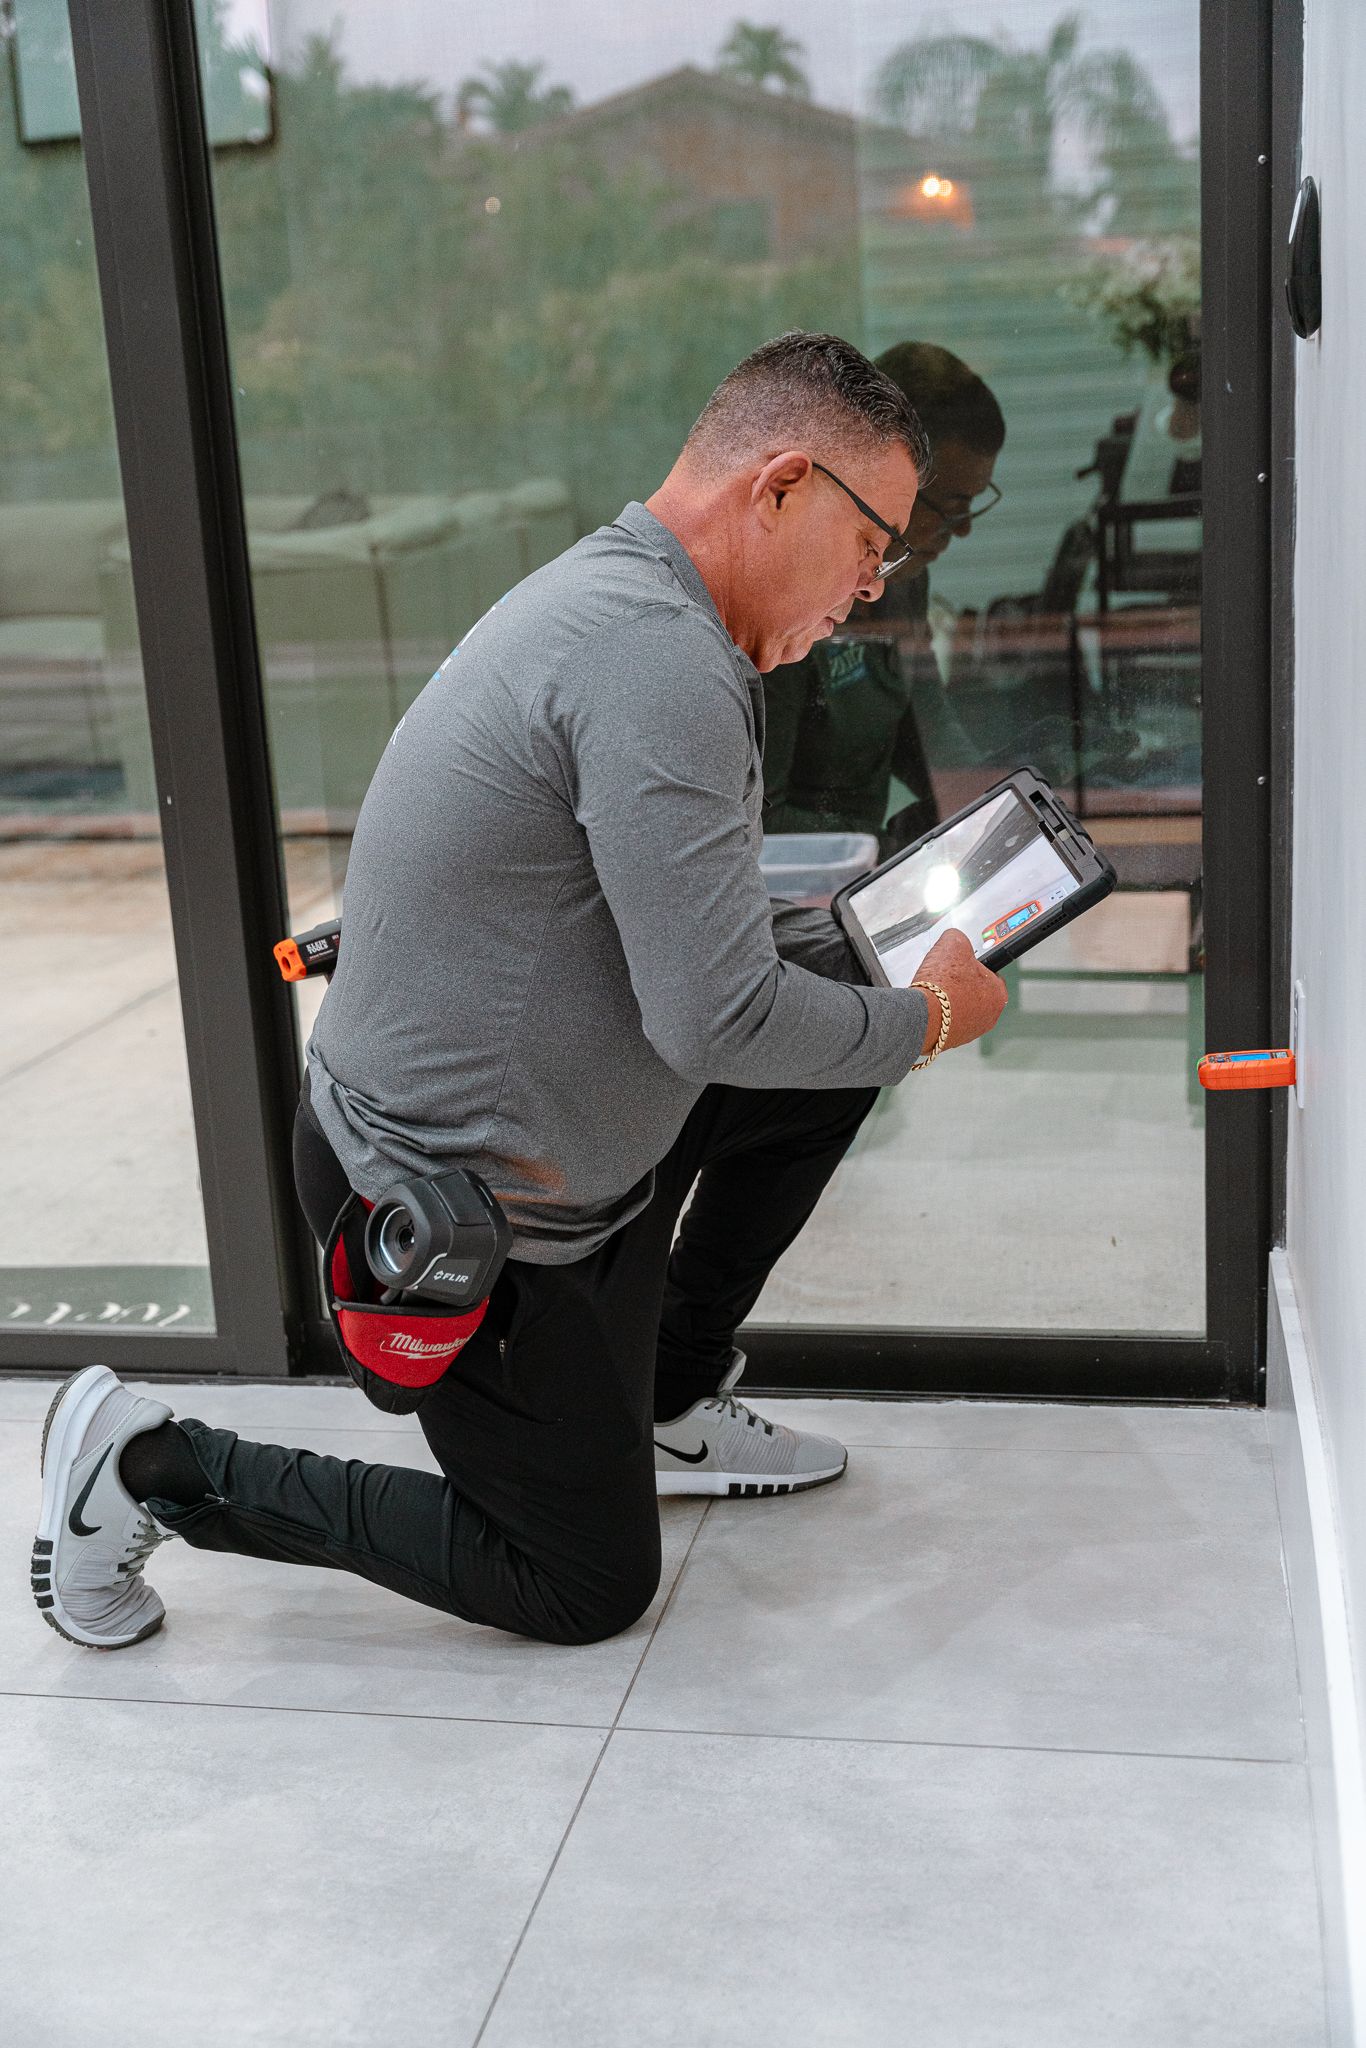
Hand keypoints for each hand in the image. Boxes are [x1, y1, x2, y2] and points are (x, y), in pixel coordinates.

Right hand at [914, 927, 1008, 1053]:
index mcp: (998, 994)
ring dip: (949, 999)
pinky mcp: (951, 1041)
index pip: (990, 973)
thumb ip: (959, 938)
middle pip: (975, 992)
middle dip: (960, 983)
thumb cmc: (942, 984)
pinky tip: (928, 1004)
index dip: (973, 965)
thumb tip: (955, 938)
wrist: (921, 1016)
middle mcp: (989, 1017)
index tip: (961, 963)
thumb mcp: (953, 943)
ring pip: (960, 1008)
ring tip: (933, 990)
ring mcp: (970, 1032)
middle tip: (944, 975)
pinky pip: (946, 1022)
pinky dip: (938, 1013)